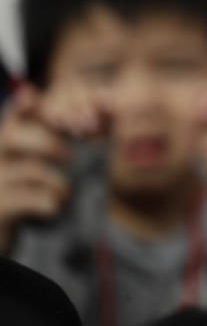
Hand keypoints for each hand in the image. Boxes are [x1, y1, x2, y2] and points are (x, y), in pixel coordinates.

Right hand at [0, 87, 72, 252]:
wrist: (0, 229)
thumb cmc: (22, 189)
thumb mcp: (30, 161)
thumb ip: (51, 137)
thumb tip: (78, 114)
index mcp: (3, 145)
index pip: (11, 119)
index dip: (21, 107)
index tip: (33, 96)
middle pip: (12, 135)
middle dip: (48, 141)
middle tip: (70, 156)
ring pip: (29, 169)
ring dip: (58, 181)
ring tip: (66, 192)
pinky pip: (29, 198)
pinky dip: (51, 202)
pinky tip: (57, 208)